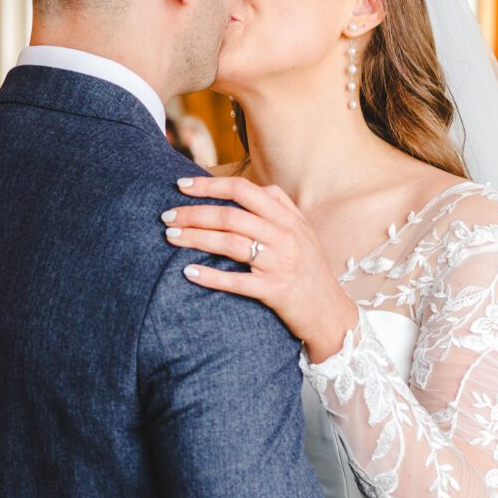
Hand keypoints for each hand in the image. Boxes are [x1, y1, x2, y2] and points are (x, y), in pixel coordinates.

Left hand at [168, 176, 355, 362]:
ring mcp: (280, 263)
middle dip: (193, 213)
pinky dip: (210, 276)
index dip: (210, 185)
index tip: (181, 185)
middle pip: (231, 216)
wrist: (330, 312)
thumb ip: (276, 206)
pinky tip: (188, 272)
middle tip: (166, 216)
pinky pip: (236, 281)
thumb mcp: (301, 231)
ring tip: (170, 237)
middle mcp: (284, 236)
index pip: (244, 190)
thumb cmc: (309, 269)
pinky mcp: (274, 291)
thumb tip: (242, 187)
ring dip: (195, 238)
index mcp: (288, 217)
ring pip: (230, 243)